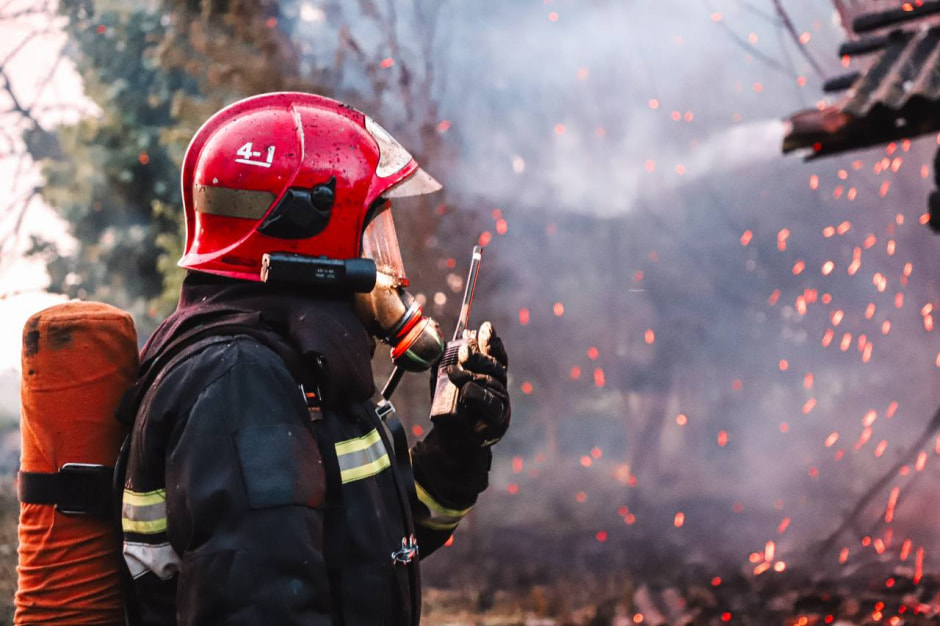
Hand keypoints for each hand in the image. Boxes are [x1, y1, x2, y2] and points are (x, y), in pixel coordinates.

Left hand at [433, 322, 509, 448]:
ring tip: (455, 372)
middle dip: (478, 356)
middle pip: (494, 367)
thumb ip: (445, 362)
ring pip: (491, 384)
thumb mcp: (443, 382)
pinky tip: (467, 389)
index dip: (491, 341)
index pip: (496, 355)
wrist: (452, 442)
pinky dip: (478, 395)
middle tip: (463, 350)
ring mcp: (501, 403)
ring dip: (473, 375)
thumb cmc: (451, 409)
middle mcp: (499, 387)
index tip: (484, 327)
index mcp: (490, 375)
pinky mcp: (498, 420)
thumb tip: (440, 340)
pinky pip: (490, 404)